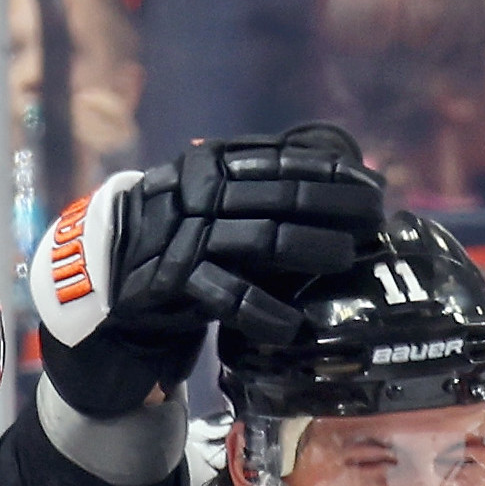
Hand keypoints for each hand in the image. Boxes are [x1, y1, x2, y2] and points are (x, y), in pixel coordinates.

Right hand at [30, 126, 385, 416]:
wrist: (110, 274)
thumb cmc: (182, 237)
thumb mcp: (216, 200)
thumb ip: (263, 188)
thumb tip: (339, 174)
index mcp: (214, 165)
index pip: (281, 160)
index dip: (330, 171)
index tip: (372, 183)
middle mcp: (201, 194)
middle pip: (280, 195)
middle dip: (334, 206)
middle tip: (374, 217)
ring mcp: (186, 236)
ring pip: (260, 238)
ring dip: (308, 246)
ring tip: (345, 256)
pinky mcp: (173, 281)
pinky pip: (226, 295)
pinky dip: (263, 312)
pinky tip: (293, 325)